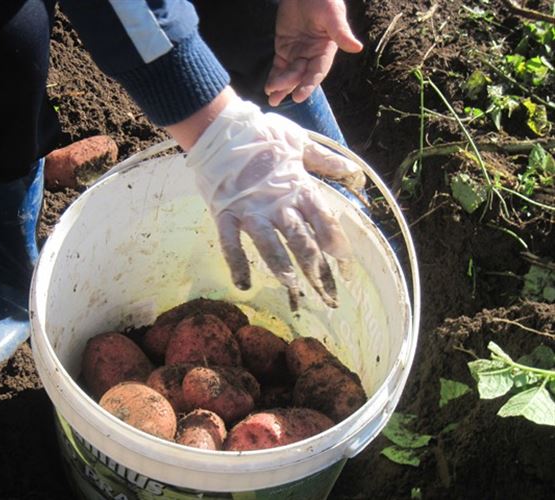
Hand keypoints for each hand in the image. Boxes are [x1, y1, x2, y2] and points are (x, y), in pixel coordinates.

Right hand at [186, 98, 364, 309]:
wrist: (222, 127)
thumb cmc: (262, 134)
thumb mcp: (300, 144)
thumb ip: (326, 162)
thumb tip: (356, 174)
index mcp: (299, 188)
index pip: (325, 223)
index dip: (338, 247)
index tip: (347, 269)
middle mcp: (279, 204)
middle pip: (303, 243)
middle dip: (318, 272)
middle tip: (329, 297)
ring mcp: (251, 211)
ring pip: (271, 247)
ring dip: (284, 270)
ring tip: (294, 291)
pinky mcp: (226, 214)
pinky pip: (231, 243)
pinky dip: (237, 263)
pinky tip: (244, 285)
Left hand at [265, 0, 362, 105]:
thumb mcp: (332, 15)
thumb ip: (341, 32)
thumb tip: (357, 48)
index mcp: (325, 51)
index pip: (317, 72)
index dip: (308, 85)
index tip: (299, 96)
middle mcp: (312, 56)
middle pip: (300, 76)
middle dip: (289, 87)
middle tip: (276, 98)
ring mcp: (298, 54)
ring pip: (289, 74)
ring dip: (280, 87)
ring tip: (272, 99)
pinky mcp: (285, 49)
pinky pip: (279, 66)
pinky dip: (274, 76)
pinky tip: (268, 88)